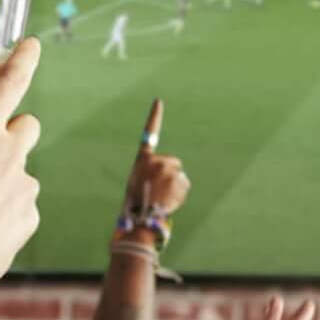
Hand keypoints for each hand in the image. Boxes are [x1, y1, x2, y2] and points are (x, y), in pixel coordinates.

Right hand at [0, 35, 42, 287]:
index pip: (9, 84)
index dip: (23, 59)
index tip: (32, 45)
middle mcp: (10, 155)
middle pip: (27, 124)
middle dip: (11, 129)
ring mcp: (24, 188)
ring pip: (21, 170)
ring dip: (2, 177)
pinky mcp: (29, 219)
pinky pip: (20, 206)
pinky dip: (3, 211)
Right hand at [121, 98, 190, 222]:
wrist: (142, 218)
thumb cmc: (136, 204)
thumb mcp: (136, 183)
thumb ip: (149, 173)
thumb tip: (163, 178)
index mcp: (143, 159)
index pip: (149, 133)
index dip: (154, 116)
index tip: (158, 101)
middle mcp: (157, 160)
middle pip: (172, 163)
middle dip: (169, 174)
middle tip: (157, 191)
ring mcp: (169, 169)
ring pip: (179, 176)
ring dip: (174, 186)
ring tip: (161, 198)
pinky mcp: (180, 179)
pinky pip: (184, 186)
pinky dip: (179, 195)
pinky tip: (169, 202)